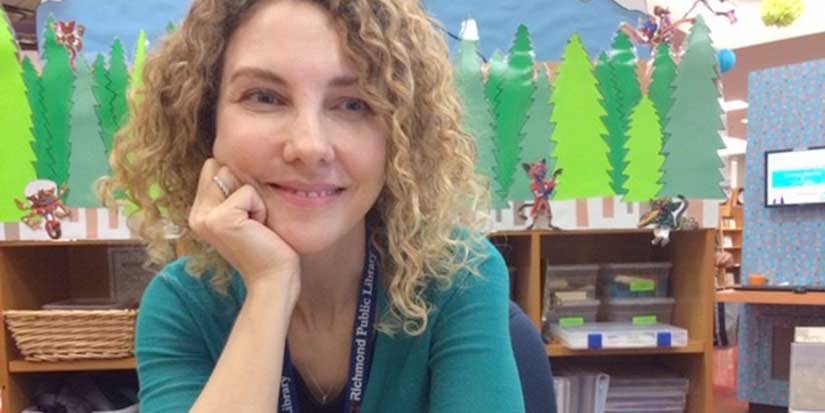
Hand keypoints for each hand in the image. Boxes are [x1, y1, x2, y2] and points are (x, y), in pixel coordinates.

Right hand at [189, 159, 299, 300]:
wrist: (272, 278)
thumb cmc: (267, 247)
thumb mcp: (245, 214)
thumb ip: (231, 191)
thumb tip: (227, 160)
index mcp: (200, 212)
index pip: (214, 168)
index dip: (239, 182)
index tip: (247, 214)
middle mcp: (197, 214)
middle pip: (222, 168)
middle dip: (246, 189)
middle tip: (253, 221)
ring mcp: (205, 217)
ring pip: (234, 177)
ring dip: (254, 199)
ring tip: (256, 225)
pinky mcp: (220, 219)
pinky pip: (248, 193)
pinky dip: (260, 209)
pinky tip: (259, 230)